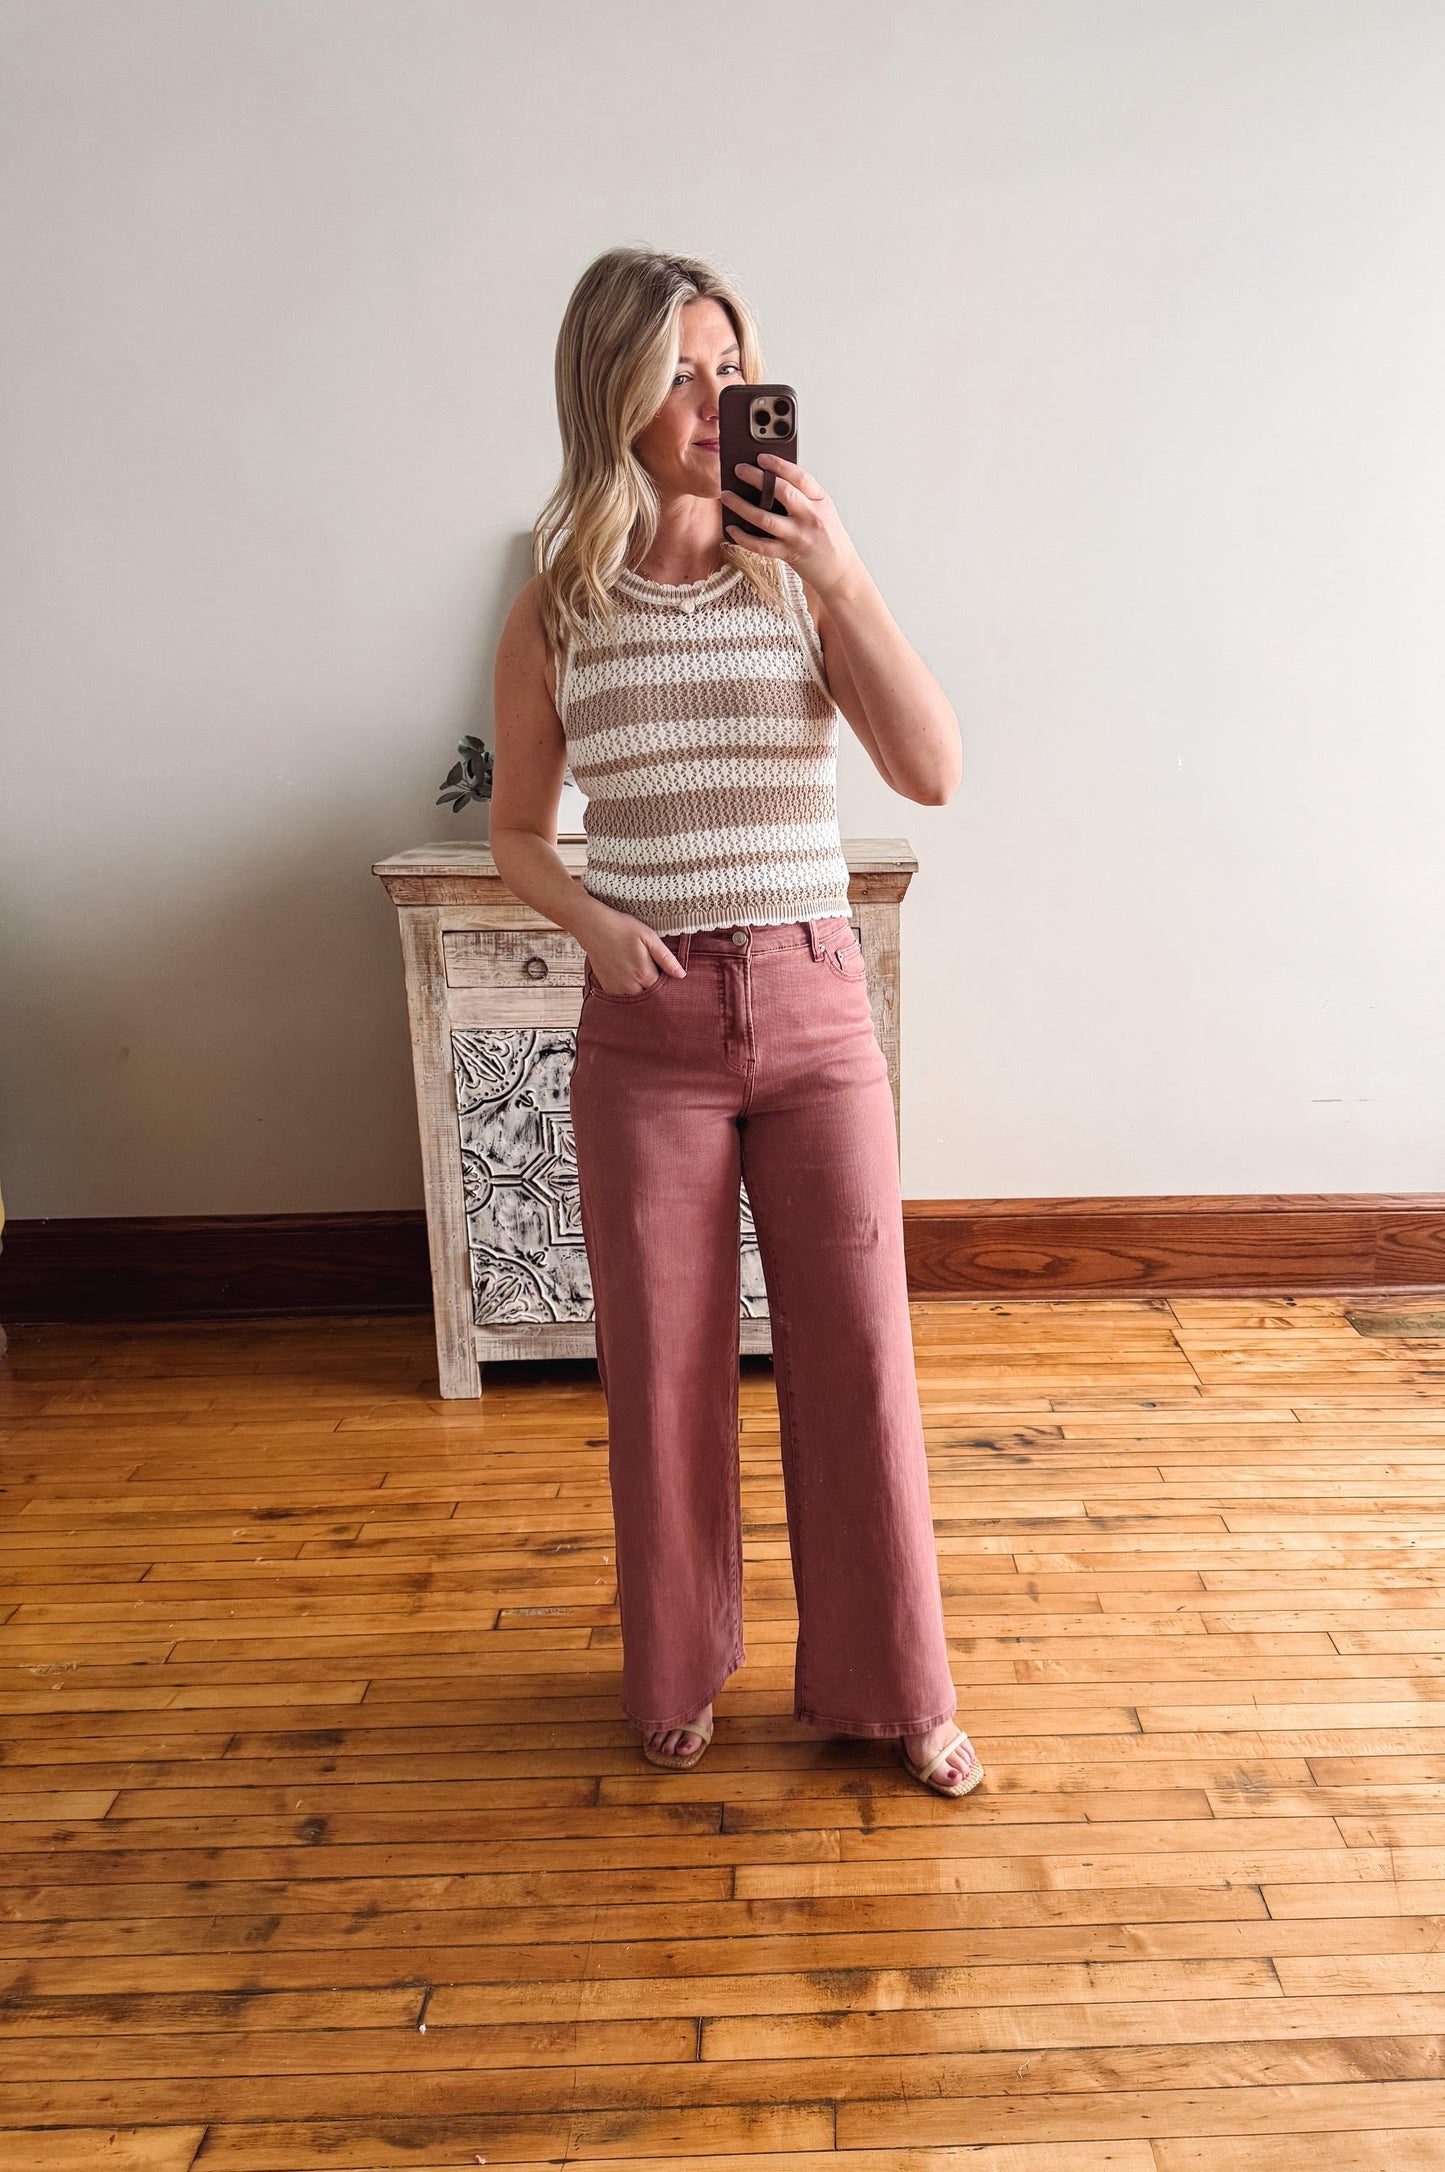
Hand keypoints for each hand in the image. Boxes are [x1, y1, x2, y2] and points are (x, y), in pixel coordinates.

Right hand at [584, 909, 685, 996]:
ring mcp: (617, 989)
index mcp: (644, 974)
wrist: (594, 927)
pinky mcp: (607, 988)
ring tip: (642, 976)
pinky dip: (630, 993)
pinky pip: (624, 998)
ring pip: (637, 1000)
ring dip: (643, 993)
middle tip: (658, 978)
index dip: (670, 987)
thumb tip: (681, 975)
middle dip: (658, 993)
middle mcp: (630, 987)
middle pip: (651, 999)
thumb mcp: (649, 937)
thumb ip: (666, 958)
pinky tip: (631, 980)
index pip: (664, 992)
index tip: (672, 980)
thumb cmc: (622, 928)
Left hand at [720, 453, 863, 600]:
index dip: (779, 464)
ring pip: (765, 518)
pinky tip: (731, 529)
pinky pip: (761, 545)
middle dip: (757, 478)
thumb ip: (802, 495)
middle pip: (781, 492)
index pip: (799, 476)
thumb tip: (767, 479)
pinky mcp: (789, 554)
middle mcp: (810, 516)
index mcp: (820, 500)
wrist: (839, 570)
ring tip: (727, 496)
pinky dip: (743, 537)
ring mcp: (799, 536)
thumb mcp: (822, 509)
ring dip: (742, 506)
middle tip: (739, 469)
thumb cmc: (827, 537)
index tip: (761, 457)